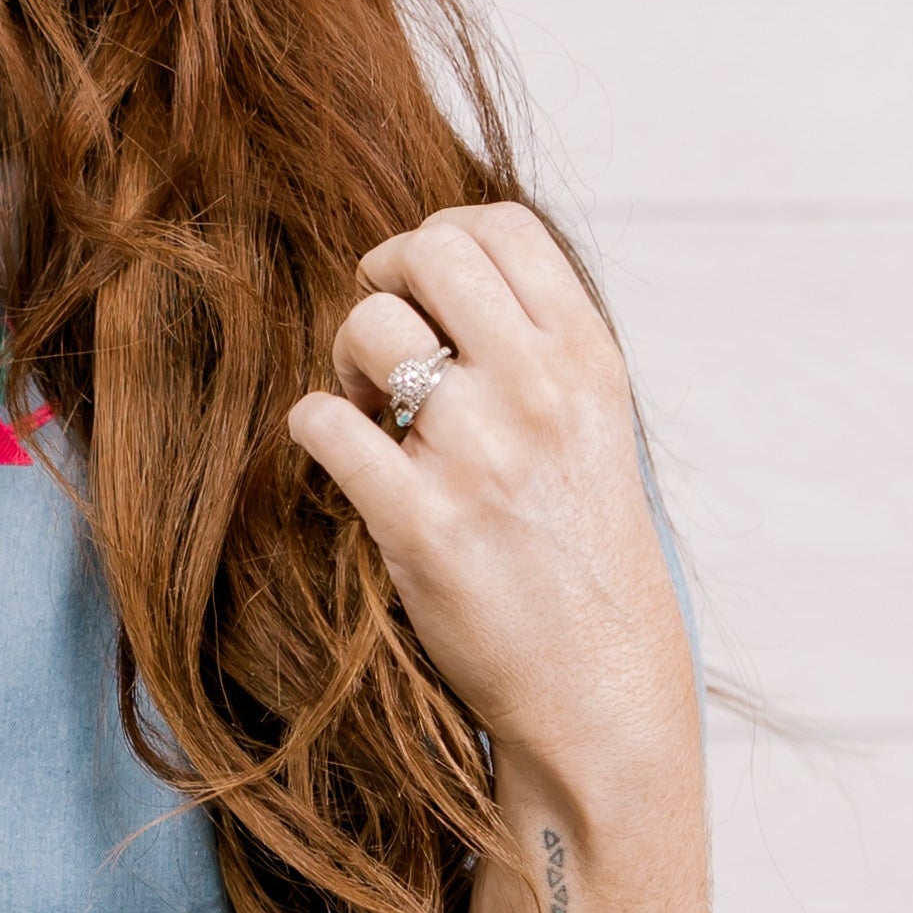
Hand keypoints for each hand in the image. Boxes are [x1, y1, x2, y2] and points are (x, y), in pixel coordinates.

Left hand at [287, 202, 689, 791]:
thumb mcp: (592, 425)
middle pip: (430, 253)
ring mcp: (479, 455)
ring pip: (370, 328)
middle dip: (384, 279)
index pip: (502, 229)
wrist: (598, 683)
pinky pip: (324, 424)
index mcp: (587, 359)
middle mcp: (538, 392)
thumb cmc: (580, 550)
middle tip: (381, 340)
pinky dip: (315, 429)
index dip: (439, 236)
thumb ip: (534, 346)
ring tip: (370, 408)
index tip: (420, 284)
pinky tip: (342, 458)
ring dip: (347, 357)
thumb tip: (439, 270)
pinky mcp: (421, 524)